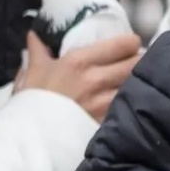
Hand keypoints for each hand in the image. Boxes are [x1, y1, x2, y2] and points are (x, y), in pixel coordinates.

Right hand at [15, 31, 141, 121]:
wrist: (29, 136)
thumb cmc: (31, 102)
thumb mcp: (33, 72)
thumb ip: (39, 51)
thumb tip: (36, 34)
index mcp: (79, 62)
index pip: (122, 45)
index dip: (131, 43)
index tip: (131, 44)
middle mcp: (96, 79)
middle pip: (136, 63)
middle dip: (140, 60)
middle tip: (136, 61)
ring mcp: (105, 101)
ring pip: (137, 85)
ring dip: (138, 82)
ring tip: (137, 81)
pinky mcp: (109, 120)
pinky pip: (129, 106)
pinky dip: (133, 102)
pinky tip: (131, 102)